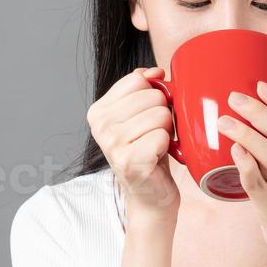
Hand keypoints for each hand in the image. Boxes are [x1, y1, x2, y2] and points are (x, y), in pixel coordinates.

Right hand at [87, 67, 180, 220]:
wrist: (150, 195)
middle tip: (154, 135)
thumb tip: (155, 71)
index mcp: (99, 111)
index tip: (148, 115)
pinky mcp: (130, 161)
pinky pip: (163, 136)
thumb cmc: (148, 152)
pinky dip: (168, 147)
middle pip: (153, 96)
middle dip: (163, 114)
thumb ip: (143, 88)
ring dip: (166, 131)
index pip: (138, 79)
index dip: (153, 95)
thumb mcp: (140, 115)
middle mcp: (100, 126)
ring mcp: (113, 144)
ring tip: (156, 146)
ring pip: (161, 115)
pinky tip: (157, 157)